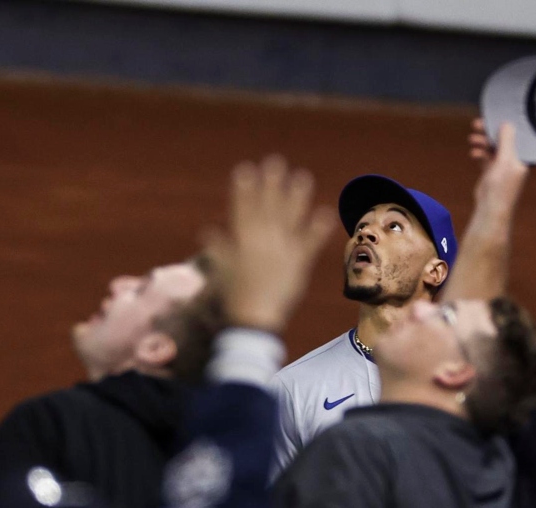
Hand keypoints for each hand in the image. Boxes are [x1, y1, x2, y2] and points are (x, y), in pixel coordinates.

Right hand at [204, 156, 333, 332]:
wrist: (253, 318)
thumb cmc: (234, 297)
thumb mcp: (222, 270)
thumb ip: (219, 249)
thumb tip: (208, 231)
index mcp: (242, 242)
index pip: (242, 209)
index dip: (244, 188)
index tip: (245, 169)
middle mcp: (262, 241)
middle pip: (267, 207)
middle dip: (270, 184)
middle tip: (275, 161)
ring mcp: (282, 251)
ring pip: (289, 218)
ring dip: (296, 197)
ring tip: (302, 176)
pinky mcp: (298, 264)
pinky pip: (310, 243)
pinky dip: (319, 228)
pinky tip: (327, 212)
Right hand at [469, 119, 528, 218]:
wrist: (491, 209)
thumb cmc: (502, 187)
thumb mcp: (505, 160)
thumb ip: (506, 141)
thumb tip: (506, 124)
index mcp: (523, 156)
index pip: (516, 135)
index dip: (504, 125)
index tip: (492, 117)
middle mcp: (514, 159)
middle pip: (502, 139)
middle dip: (489, 132)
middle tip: (477, 124)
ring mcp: (503, 166)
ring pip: (492, 147)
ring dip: (482, 142)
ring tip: (472, 139)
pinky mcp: (492, 172)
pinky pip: (485, 157)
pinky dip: (480, 153)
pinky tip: (474, 153)